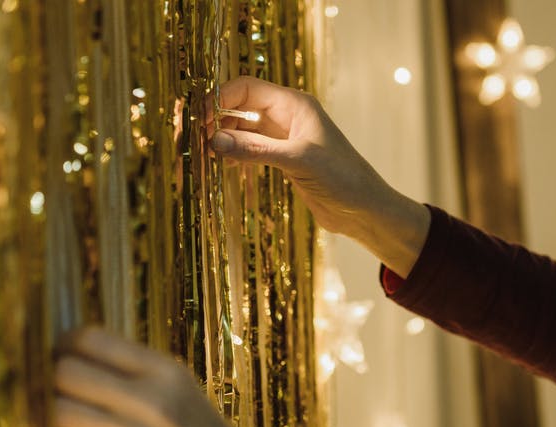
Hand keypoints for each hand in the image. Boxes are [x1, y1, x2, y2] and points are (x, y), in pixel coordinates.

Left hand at [52, 327, 303, 426]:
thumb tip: (75, 361)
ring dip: (52, 424)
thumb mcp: (185, 396)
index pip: (90, 338)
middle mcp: (151, 398)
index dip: (62, 347)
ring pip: (59, 413)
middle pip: (66, 372)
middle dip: (51, 386)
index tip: (56, 359)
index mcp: (166, 371)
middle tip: (56, 400)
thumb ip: (138, 377)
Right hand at [207, 77, 429, 275]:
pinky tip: (219, 167)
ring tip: (201, 156)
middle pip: (239, 107)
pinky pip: (248, 149)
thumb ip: (256, 150)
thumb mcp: (298, 160)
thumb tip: (214, 141)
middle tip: (192, 139)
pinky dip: (232, 155)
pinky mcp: (281, 159)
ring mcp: (283, 137)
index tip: (201, 122)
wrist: (364, 209)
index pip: (246, 88)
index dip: (219, 100)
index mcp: (294, 105)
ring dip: (221, 139)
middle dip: (214, 119)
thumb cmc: (343, 178)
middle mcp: (286, 116)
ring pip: (241, 130)